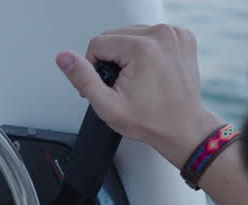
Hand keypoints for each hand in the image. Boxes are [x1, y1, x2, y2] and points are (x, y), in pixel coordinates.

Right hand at [56, 25, 221, 167]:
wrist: (183, 127)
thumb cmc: (152, 120)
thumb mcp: (108, 106)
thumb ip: (83, 79)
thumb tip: (64, 58)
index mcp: (142, 48)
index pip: (98, 43)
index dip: (95, 66)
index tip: (109, 85)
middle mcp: (161, 35)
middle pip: (115, 35)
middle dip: (113, 59)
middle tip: (124, 85)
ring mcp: (175, 34)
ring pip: (131, 34)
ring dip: (128, 54)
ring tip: (139, 79)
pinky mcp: (182, 36)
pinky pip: (151, 36)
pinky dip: (147, 51)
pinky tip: (151, 71)